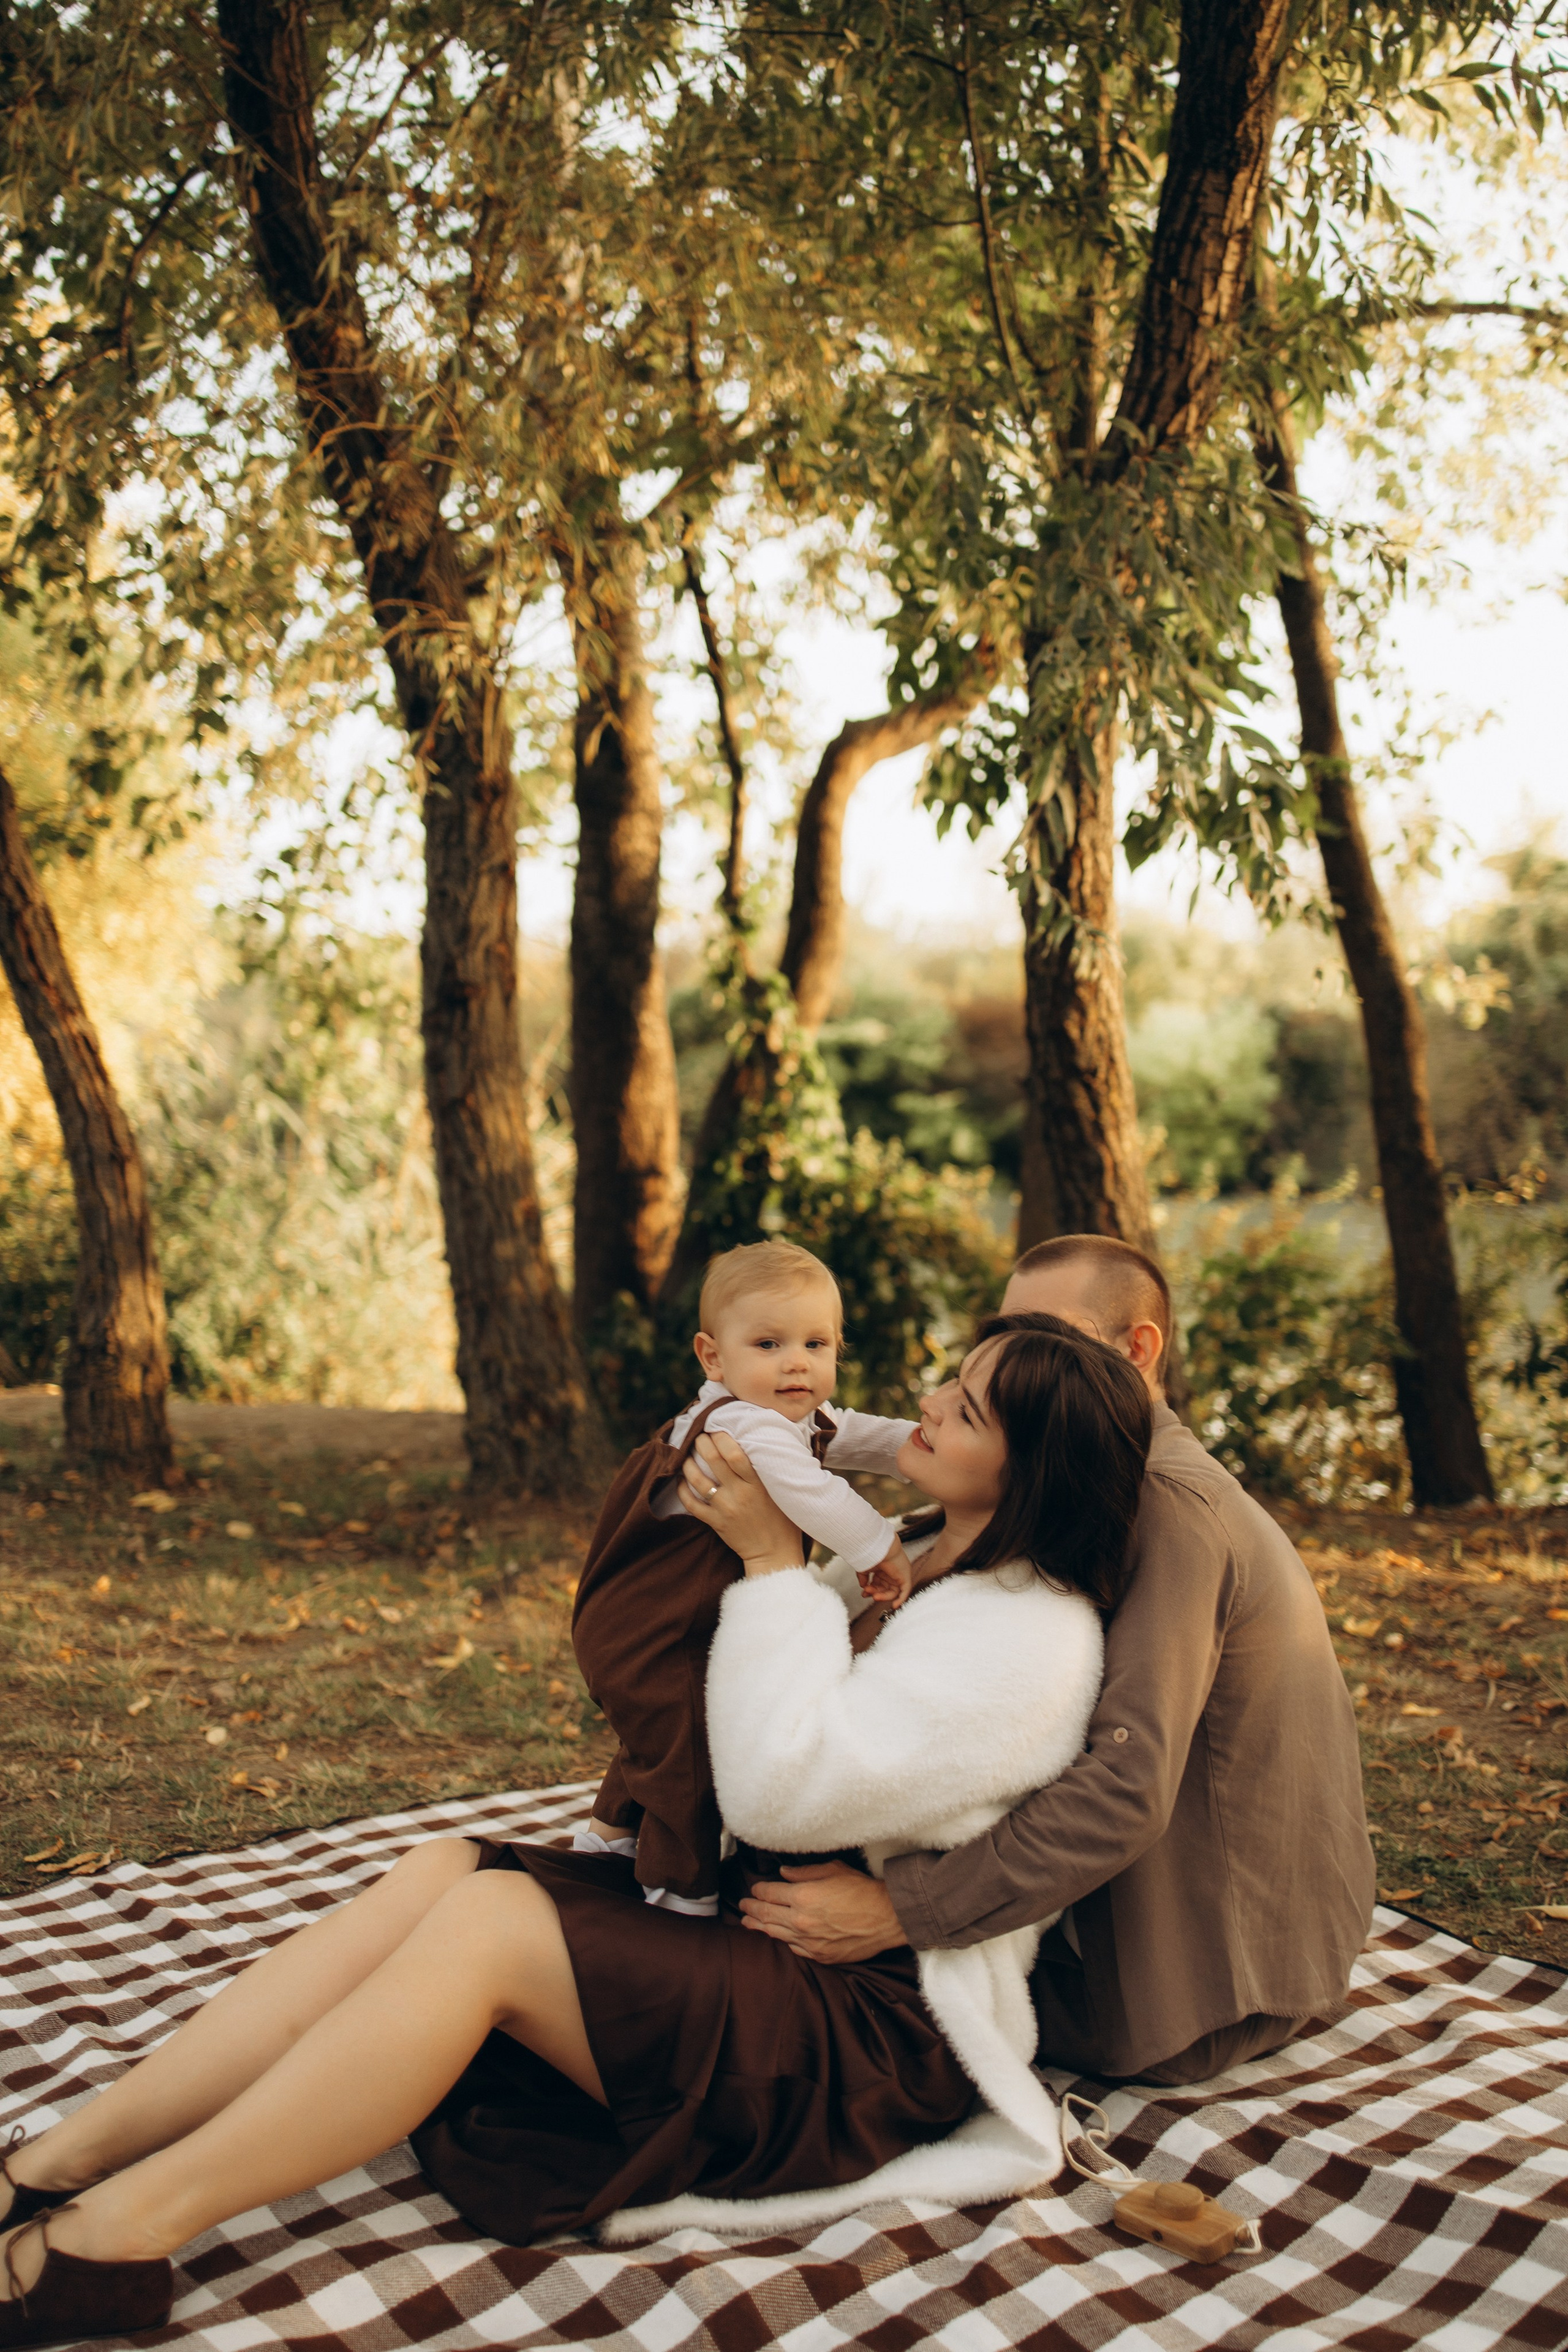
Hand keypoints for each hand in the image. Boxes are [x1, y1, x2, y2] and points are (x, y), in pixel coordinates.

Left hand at [682, 1431, 803, 1573]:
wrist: (775, 1554)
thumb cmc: (784, 1520)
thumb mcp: (784, 1491)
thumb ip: (773, 1470)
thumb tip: (763, 1442)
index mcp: (758, 1484)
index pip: (735, 1454)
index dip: (722, 1438)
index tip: (718, 1429)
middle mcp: (739, 1494)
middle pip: (713, 1460)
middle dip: (702, 1442)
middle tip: (700, 1435)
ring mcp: (724, 1509)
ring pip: (697, 1480)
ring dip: (688, 1463)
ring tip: (687, 1454)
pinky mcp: (715, 1522)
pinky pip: (691, 1504)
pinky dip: (683, 1490)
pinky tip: (682, 1480)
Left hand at [739, 1860, 906, 1962]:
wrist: (887, 1918)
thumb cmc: (863, 1890)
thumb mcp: (833, 1870)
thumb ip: (804, 1873)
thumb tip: (783, 1874)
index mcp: (803, 1896)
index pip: (769, 1893)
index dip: (758, 1890)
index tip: (754, 1889)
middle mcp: (801, 1921)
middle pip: (767, 1915)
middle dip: (752, 1909)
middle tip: (742, 1906)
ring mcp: (809, 1941)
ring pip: (776, 1934)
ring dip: (760, 1927)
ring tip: (748, 1923)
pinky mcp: (820, 1956)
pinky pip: (794, 1948)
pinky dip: (783, 1941)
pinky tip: (778, 1937)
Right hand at [856, 1537, 912, 1609]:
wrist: (880, 1547)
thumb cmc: (873, 1552)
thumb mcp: (865, 1567)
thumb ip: (863, 1577)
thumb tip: (863, 1586)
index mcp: (883, 1569)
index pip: (878, 1584)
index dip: (871, 1590)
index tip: (864, 1592)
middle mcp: (891, 1572)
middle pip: (884, 1589)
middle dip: (875, 1593)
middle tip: (867, 1593)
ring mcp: (899, 1575)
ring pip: (892, 1592)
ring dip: (882, 1596)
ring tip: (874, 1596)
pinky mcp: (905, 1577)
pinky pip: (905, 1592)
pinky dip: (900, 1600)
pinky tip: (894, 1605)